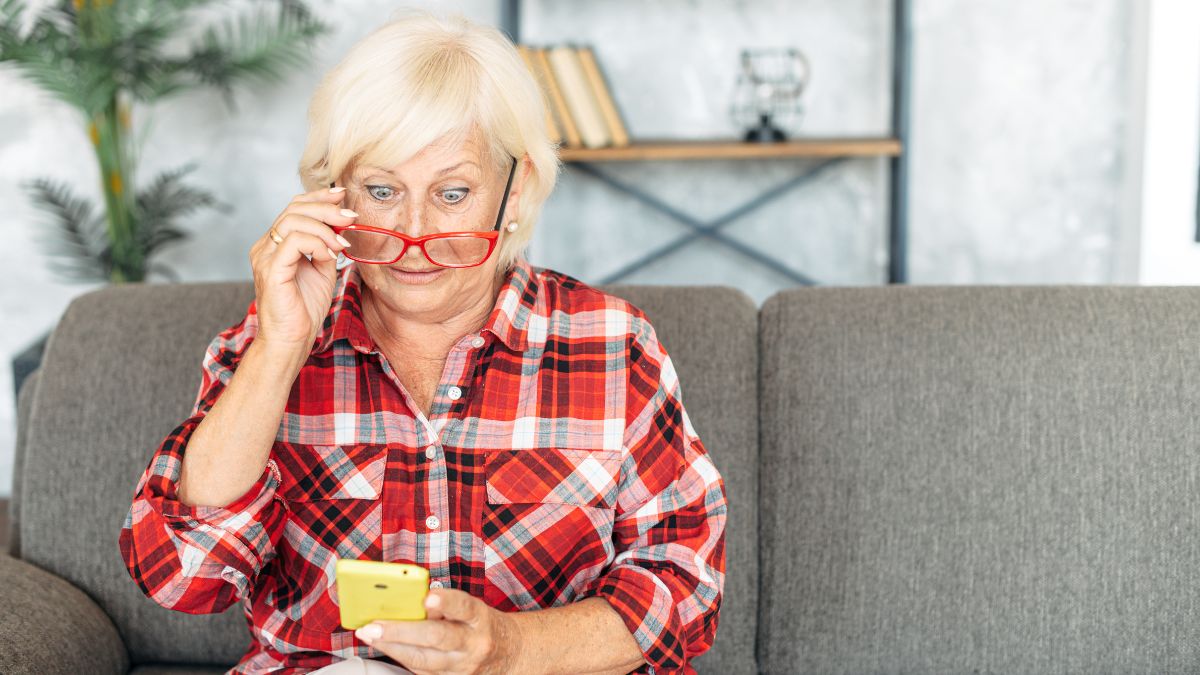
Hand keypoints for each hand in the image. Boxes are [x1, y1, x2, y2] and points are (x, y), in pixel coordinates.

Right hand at [250, 185, 357, 352]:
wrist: (291, 341)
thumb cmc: (304, 310)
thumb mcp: (322, 271)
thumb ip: (327, 247)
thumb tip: (341, 227)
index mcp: (275, 245)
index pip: (294, 208)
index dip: (318, 197)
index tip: (342, 194)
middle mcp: (265, 247)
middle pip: (293, 209)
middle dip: (326, 207)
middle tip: (349, 216)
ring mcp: (265, 257)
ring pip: (293, 220)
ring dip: (325, 226)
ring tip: (343, 242)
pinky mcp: (271, 270)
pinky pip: (294, 241)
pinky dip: (318, 243)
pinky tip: (332, 254)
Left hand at [354, 588, 522, 674]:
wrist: (508, 653)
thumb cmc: (481, 624)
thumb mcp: (471, 608)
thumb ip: (444, 606)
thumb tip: (409, 603)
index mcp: (480, 618)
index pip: (463, 607)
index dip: (445, 602)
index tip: (427, 598)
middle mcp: (473, 644)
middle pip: (437, 638)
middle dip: (401, 631)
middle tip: (373, 625)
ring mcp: (463, 667)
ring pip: (424, 660)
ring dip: (392, 647)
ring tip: (370, 635)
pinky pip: (422, 671)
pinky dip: (401, 657)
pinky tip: (386, 646)